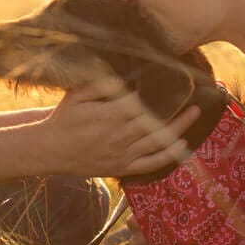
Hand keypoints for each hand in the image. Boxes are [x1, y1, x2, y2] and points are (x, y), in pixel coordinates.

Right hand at [43, 76, 198, 177]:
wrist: (50, 151)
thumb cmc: (63, 120)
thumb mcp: (76, 96)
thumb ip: (100, 85)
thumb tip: (123, 76)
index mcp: (110, 115)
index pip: (143, 103)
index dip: (162, 94)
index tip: (175, 82)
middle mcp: (120, 135)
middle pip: (157, 121)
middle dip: (177, 107)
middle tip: (194, 94)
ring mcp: (123, 154)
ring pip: (159, 141)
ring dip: (180, 127)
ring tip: (195, 112)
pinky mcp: (123, 167)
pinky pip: (151, 163)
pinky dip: (169, 154)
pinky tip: (182, 144)